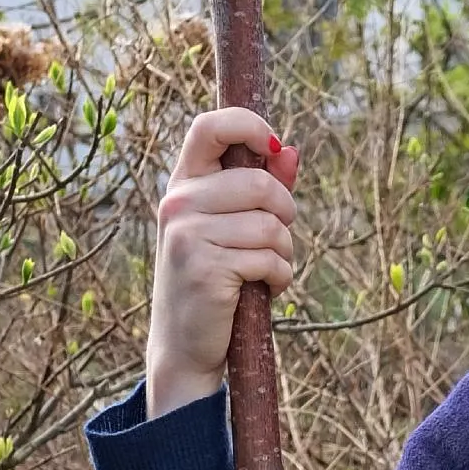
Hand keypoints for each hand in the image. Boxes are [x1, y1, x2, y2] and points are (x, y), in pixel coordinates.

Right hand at [147, 109, 299, 416]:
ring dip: (283, 254)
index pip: (210, 126)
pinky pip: (270, 260)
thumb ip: (260, 189)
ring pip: (271, 226)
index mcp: (183, 185)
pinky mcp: (204, 268)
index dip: (249, 125)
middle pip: (261, 185)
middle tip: (275, 242)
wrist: (184, 344)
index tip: (271, 147)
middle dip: (285, 215)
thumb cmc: (214, 280)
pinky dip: (279, 278)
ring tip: (263, 271)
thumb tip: (289, 151)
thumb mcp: (232, 228)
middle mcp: (178, 203)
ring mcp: (187, 235)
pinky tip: (260, 290)